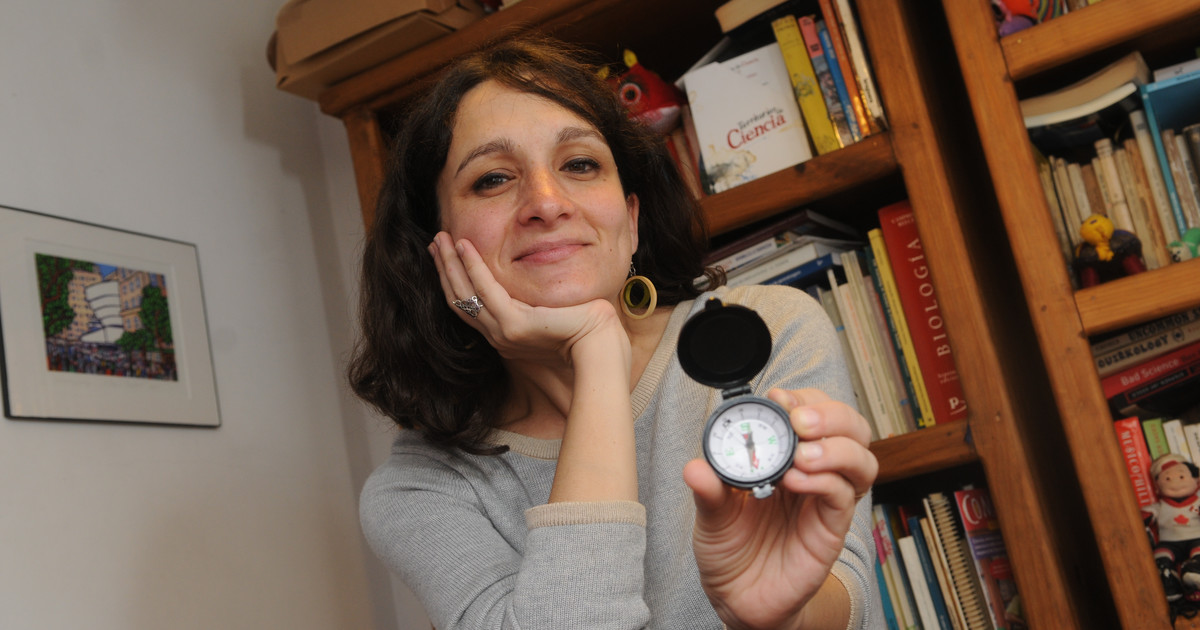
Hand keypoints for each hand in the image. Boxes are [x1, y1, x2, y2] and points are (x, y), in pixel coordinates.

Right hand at [428, 231, 627, 368]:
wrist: (601, 345)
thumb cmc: (585, 329)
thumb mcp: (551, 312)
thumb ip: (534, 302)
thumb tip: (532, 285)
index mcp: (506, 333)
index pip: (469, 305)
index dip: (453, 279)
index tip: (445, 254)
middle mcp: (499, 336)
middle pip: (459, 299)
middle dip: (444, 268)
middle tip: (435, 241)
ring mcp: (504, 332)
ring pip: (465, 294)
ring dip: (450, 263)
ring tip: (442, 238)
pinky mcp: (516, 325)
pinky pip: (487, 290)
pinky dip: (473, 267)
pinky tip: (465, 247)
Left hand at [683, 388, 876, 629]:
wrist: (738, 598)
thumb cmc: (731, 549)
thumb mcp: (710, 514)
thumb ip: (707, 489)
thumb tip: (695, 467)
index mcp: (785, 457)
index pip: (812, 411)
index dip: (803, 398)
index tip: (778, 397)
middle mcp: (812, 473)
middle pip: (849, 427)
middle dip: (830, 414)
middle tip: (799, 420)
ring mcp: (825, 501)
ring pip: (861, 458)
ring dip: (837, 446)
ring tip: (803, 452)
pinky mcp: (831, 529)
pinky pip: (845, 496)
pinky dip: (825, 480)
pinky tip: (798, 481)